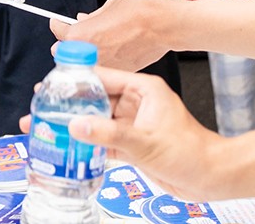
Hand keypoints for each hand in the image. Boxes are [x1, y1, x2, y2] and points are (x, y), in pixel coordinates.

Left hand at [52, 0, 181, 70]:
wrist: (165, 25)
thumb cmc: (141, 12)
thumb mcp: (108, 6)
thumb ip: (91, 18)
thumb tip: (83, 20)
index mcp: (82, 35)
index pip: (59, 32)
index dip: (58, 25)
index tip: (58, 23)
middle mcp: (90, 54)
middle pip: (67, 51)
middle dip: (69, 43)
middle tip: (76, 34)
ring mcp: (105, 66)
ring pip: (86, 61)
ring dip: (86, 53)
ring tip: (98, 41)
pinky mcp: (120, 72)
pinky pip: (104, 66)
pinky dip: (104, 59)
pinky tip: (111, 49)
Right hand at [65, 67, 224, 199]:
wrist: (209, 178)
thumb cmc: (191, 152)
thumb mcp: (146, 142)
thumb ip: (109, 134)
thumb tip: (78, 125)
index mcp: (144, 89)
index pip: (104, 77)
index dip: (78, 80)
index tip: (55, 83)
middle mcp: (137, 103)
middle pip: (96, 99)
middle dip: (71, 105)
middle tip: (45, 108)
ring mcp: (134, 123)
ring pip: (98, 121)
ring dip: (77, 126)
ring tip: (51, 128)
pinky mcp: (132, 143)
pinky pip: (104, 140)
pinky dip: (89, 144)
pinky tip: (71, 148)